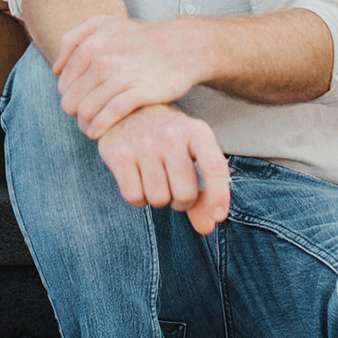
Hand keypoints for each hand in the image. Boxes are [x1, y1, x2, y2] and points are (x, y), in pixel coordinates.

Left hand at [55, 14, 204, 138]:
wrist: (183, 46)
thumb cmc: (140, 38)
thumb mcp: (104, 25)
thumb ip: (73, 40)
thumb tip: (55, 69)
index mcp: (91, 43)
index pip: (63, 83)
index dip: (68, 96)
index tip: (77, 102)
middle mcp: (103, 59)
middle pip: (71, 99)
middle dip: (74, 112)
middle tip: (82, 119)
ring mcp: (121, 76)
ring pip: (86, 110)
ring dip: (84, 124)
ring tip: (88, 129)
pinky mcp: (140, 92)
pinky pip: (108, 115)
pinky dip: (98, 127)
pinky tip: (97, 133)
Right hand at [96, 105, 229, 234]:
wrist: (125, 109)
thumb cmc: (168, 139)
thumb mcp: (193, 155)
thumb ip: (205, 192)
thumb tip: (205, 227)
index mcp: (196, 131)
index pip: (214, 167)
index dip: (219, 195)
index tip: (218, 216)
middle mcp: (170, 135)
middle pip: (184, 193)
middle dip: (181, 202)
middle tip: (174, 186)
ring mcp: (142, 143)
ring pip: (158, 199)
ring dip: (158, 199)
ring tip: (155, 179)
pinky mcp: (118, 153)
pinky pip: (134, 197)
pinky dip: (138, 198)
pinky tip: (137, 180)